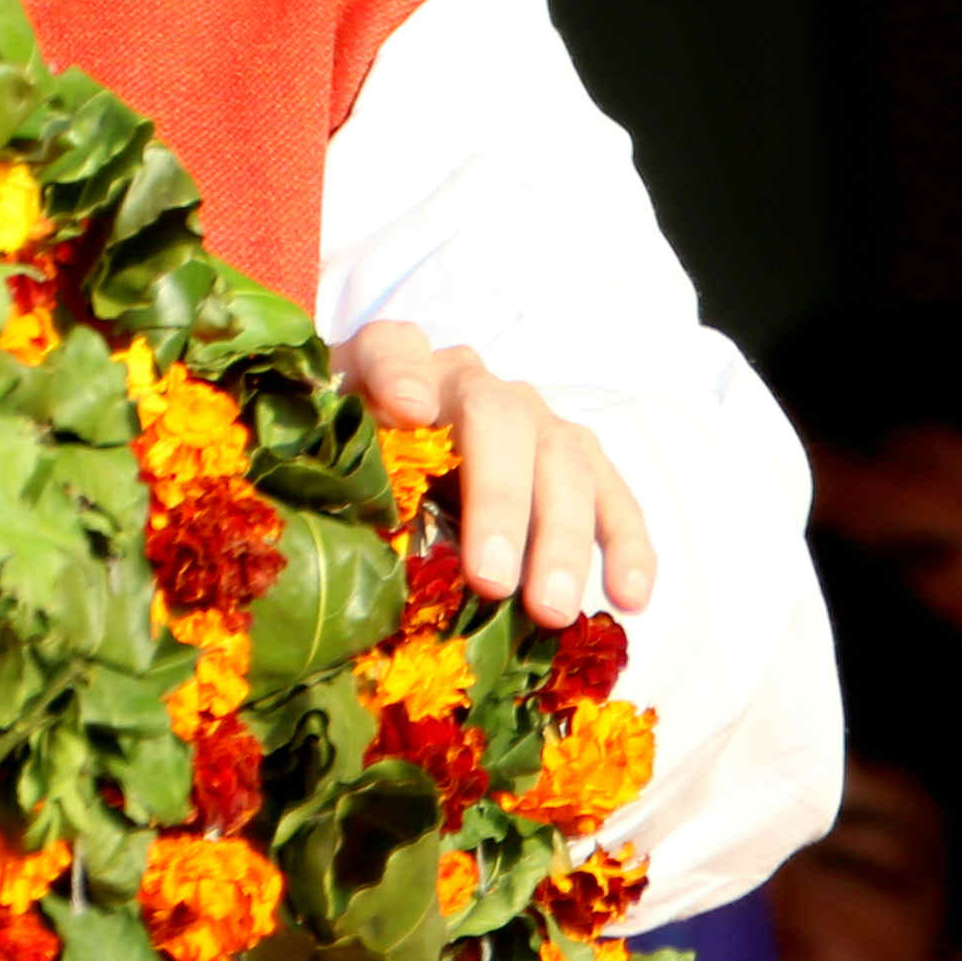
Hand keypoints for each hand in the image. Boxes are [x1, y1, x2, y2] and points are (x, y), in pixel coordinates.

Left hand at [333, 322, 655, 628]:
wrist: (394, 440)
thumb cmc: (355, 456)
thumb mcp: (331, 454)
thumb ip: (338, 472)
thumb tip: (356, 536)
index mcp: (394, 366)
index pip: (390, 349)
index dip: (397, 374)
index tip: (406, 411)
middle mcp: (471, 380)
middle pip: (497, 419)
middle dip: (499, 502)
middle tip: (491, 582)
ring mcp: (530, 415)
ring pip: (563, 459)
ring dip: (562, 539)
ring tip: (551, 611)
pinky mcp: (573, 457)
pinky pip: (611, 493)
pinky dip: (626, 544)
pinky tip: (630, 597)